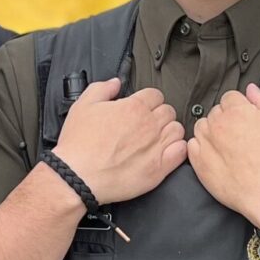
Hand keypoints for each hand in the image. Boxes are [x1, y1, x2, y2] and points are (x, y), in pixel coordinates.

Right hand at [53, 78, 187, 204]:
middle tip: (148, 123)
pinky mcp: (159, 168)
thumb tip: (115, 83)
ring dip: (170, 131)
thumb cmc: (78, 144)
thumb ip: (102, 88)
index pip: (155, 95)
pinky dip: (177, 149)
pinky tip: (167, 151)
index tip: (143, 108)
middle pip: (168, 111)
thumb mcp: (83, 106)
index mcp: (133, 107)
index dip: (149, 100)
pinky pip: (181, 151)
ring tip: (158, 138)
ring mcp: (156, 146)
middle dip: (160, 114)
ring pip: (177, 130)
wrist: (78, 176)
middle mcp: (148, 125)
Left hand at [186, 83, 259, 228]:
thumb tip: (251, 89)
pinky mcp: (199, 163)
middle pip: (215, 112)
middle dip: (226, 119)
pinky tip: (217, 156)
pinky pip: (193, 146)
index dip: (239, 107)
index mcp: (237, 111)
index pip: (230, 97)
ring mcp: (206, 144)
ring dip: (212, 132)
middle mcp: (218, 124)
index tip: (246, 119)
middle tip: (240, 135)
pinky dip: (201, 148)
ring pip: (202, 127)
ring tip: (228, 146)